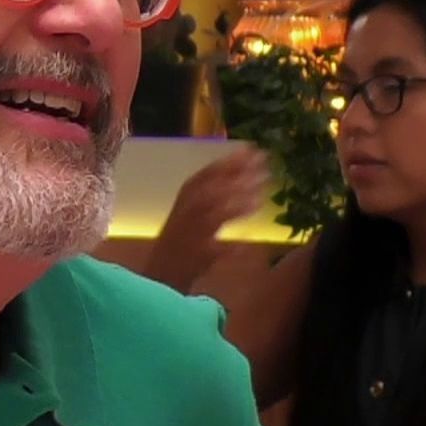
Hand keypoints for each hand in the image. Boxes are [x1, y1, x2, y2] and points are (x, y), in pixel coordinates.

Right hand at [147, 145, 269, 286]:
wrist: (161, 275)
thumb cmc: (180, 239)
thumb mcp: (189, 209)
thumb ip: (211, 190)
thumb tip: (244, 170)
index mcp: (183, 200)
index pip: (205, 175)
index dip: (228, 162)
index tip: (252, 150)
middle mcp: (184, 215)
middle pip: (210, 191)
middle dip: (237, 180)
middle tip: (264, 169)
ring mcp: (189, 237)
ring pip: (212, 217)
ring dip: (236, 206)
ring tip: (260, 199)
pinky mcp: (196, 260)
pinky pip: (217, 251)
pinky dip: (234, 246)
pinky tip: (251, 242)